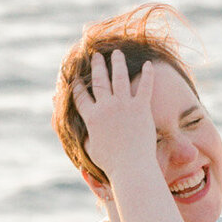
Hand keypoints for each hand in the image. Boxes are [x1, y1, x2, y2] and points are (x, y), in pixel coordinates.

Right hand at [75, 50, 157, 183]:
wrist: (131, 167)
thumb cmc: (111, 163)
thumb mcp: (90, 149)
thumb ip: (83, 135)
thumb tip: (72, 130)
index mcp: (92, 117)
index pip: (81, 95)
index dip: (77, 85)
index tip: (76, 76)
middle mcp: (106, 107)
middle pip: (99, 80)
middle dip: (97, 66)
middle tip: (96, 55)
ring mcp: (124, 106)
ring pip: (119, 77)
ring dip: (117, 62)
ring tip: (117, 53)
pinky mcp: (141, 108)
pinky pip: (145, 86)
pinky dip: (148, 74)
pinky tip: (149, 64)